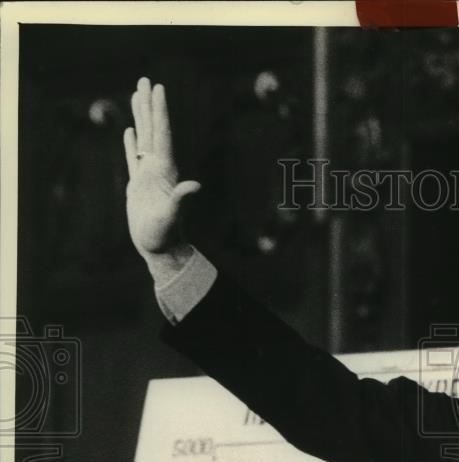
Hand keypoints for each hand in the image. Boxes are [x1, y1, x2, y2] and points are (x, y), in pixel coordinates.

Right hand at [123, 77, 200, 260]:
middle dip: (149, 105)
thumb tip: (194, 185)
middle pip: (153, 129)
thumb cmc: (165, 235)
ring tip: (137, 96)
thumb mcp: (172, 216)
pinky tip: (130, 131)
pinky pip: (133, 158)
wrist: (161, 249)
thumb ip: (181, 199)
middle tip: (146, 80)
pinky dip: (132, 144)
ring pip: (143, 139)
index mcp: (165, 170)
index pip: (162, 133)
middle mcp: (159, 168)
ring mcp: (148, 176)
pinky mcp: (138, 185)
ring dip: (140, 118)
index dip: (160, 110)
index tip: (158, 88)